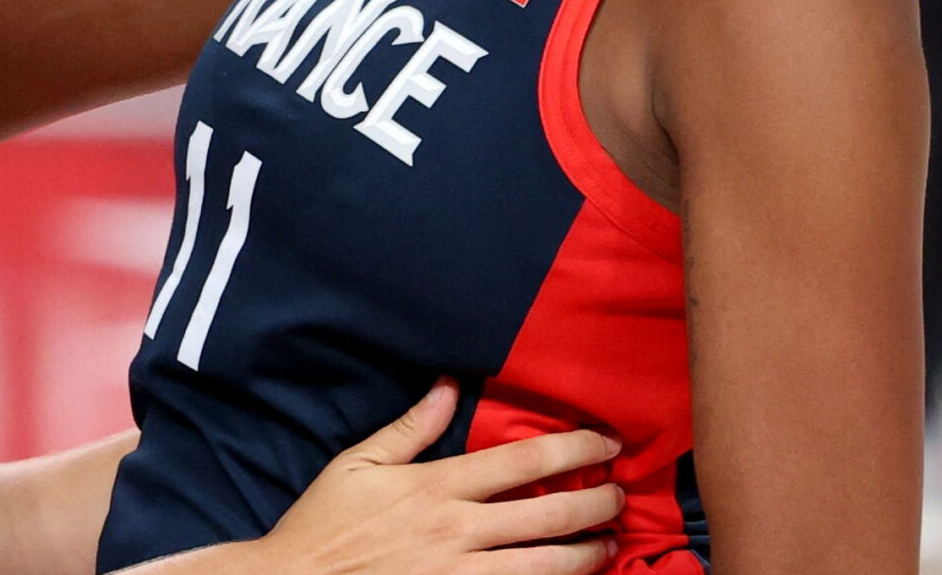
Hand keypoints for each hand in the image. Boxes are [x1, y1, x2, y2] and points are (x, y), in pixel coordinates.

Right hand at [255, 380, 621, 574]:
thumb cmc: (324, 524)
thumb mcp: (357, 463)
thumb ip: (410, 427)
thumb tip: (448, 385)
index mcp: (435, 486)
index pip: (523, 460)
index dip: (575, 449)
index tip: (605, 444)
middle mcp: (457, 531)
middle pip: (549, 513)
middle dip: (596, 502)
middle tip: (618, 494)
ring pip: (546, 565)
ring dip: (587, 553)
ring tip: (608, 543)